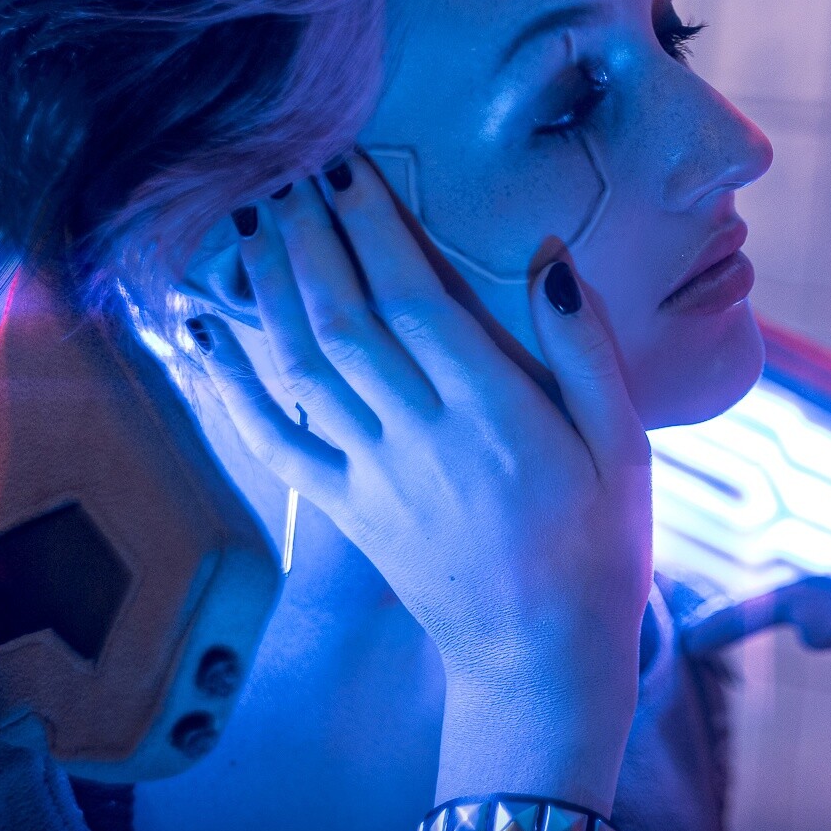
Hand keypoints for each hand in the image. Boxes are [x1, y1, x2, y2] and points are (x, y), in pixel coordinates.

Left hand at [189, 151, 652, 812]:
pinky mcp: (347, 512)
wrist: (543, 664)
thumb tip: (548, 257)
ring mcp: (375, 478)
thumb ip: (584, 349)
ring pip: (303, 368)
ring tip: (245, 222)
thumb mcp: (624, 446)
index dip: (375, 228)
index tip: (347, 167)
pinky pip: (274, 445)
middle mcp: (422, 440)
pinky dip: (231, 390)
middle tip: (285, 171)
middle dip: (310, 238)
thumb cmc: (599, 548)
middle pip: (346, 321)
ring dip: (270, 290)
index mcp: (496, 416)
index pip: (418, 300)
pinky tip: (205, 340)